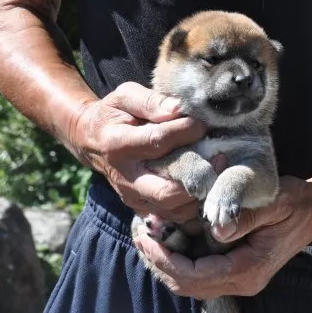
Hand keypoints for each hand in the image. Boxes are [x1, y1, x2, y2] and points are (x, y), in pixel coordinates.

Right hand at [69, 81, 213, 222]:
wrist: (91, 141)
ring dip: (200, 194)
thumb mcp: (124, 96)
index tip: (202, 124)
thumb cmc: (114, 114)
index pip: (158, 142)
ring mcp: (133, 196)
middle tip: (220, 157)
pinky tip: (205, 184)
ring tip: (216, 170)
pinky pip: (173, 216)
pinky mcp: (141, 207)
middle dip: (199, 176)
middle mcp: (125, 177)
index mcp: (118, 145)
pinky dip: (194, 204)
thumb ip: (151, 101)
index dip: (186, 132)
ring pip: (173, 209)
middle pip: (167, 190)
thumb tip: (178, 109)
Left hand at [134, 176, 311, 298]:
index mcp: (249, 268)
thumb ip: (244, 216)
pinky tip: (166, 236)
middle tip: (139, 234)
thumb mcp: (274, 202)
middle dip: (159, 262)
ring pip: (190, 283)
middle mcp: (242, 281)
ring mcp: (239, 279)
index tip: (145, 236)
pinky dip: (178, 258)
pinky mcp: (236, 270)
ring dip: (165, 261)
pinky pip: (199, 273)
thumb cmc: (295, 203)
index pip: (194, 276)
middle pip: (187, 286)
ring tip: (147, 234)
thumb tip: (217, 229)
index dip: (164, 259)